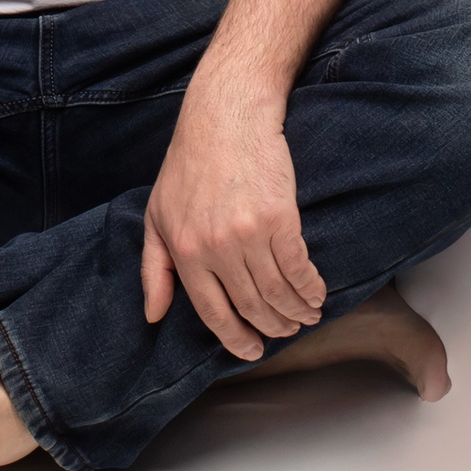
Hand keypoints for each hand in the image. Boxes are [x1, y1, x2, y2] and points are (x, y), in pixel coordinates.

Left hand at [140, 86, 324, 358]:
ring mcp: (247, 235)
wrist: (224, 120)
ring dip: (296, 312)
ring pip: (278, 294)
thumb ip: (154, 269)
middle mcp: (214, 248)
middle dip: (272, 327)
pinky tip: (316, 295)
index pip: (212, 312)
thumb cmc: (189, 166)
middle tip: (286, 331)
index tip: (251, 351)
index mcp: (183, 251)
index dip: (235, 338)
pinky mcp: (279, 219)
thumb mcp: (156, 216)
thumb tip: (154, 314)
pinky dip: (311, 288)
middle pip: (251, 307)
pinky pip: (300, 269)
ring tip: (305, 316)